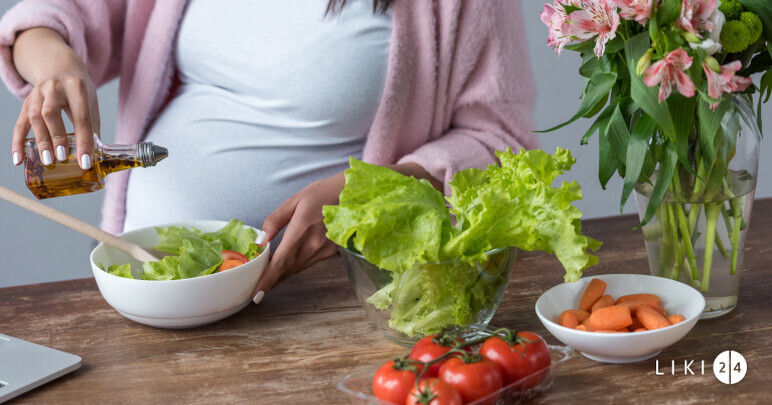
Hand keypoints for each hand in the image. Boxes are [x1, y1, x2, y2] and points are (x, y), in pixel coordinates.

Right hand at [11, 28, 99, 168]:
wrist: (59, 66)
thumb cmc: (79, 89)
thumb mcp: (91, 102)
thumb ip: (93, 126)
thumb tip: (94, 155)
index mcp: (76, 87)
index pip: (81, 117)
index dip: (84, 141)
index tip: (86, 161)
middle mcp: (54, 88)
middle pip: (51, 113)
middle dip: (57, 137)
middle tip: (62, 158)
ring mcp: (38, 94)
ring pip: (35, 117)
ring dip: (41, 140)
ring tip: (48, 160)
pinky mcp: (26, 102)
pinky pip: (19, 123)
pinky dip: (18, 142)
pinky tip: (20, 159)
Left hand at [251, 172, 344, 302]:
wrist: (353, 195)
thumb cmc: (322, 193)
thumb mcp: (295, 200)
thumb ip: (275, 220)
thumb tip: (261, 241)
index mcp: (301, 229)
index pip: (281, 262)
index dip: (267, 279)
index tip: (256, 295)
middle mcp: (314, 245)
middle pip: (288, 270)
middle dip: (271, 281)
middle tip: (255, 289)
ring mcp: (324, 251)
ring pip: (297, 268)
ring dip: (282, 275)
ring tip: (267, 278)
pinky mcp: (330, 252)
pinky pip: (307, 263)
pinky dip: (294, 266)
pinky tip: (286, 265)